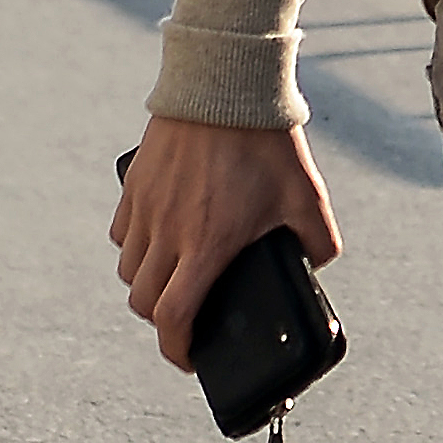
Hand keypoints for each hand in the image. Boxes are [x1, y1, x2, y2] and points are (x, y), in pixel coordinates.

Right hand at [111, 116, 340, 371]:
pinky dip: (136, 248)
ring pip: (129, 271)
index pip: (174, 318)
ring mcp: (146, 210)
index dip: (177, 350)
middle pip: (144, 304)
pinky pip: (122, 234)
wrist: (226, 85)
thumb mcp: (307, 193)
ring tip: (175, 280)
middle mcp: (168, 233)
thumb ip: (319, 237)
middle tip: (186, 318)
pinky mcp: (134, 186)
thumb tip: (320, 265)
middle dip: (163, 322)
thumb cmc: (268, 142)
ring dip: (148, 285)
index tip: (190, 358)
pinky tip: (161, 239)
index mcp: (208, 243)